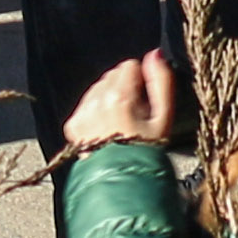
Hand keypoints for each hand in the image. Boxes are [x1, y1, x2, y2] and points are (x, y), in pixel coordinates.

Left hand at [59, 51, 180, 152]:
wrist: (125, 183)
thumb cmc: (148, 152)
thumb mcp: (164, 118)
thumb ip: (161, 82)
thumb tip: (154, 55)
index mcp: (119, 96)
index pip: (128, 65)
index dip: (140, 82)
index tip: (144, 103)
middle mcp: (96, 101)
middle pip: (112, 76)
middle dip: (124, 90)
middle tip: (133, 117)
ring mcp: (82, 113)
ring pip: (98, 89)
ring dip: (109, 100)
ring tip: (120, 126)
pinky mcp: (72, 125)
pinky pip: (86, 105)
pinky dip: (95, 113)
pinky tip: (106, 131)